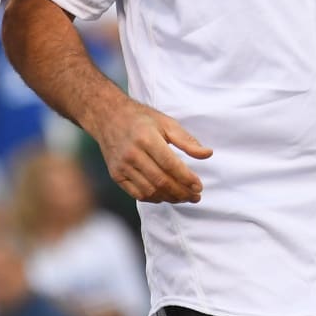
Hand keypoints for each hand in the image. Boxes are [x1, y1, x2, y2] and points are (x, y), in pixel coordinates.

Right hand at [88, 99, 211, 203]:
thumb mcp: (166, 123)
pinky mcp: (116, 175)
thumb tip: (207, 154)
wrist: (108, 117)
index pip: (170, 165)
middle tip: (195, 197)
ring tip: (184, 198)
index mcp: (147, 138)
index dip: (187, 178)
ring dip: (170, 198)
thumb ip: (187, 140)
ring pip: (150, 190)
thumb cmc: (141, 119)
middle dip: (182, 192)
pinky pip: (137, 194)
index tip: (199, 186)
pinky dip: (154, 198)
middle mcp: (132, 153)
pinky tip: (165, 196)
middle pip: (161, 181)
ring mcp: (122, 166)